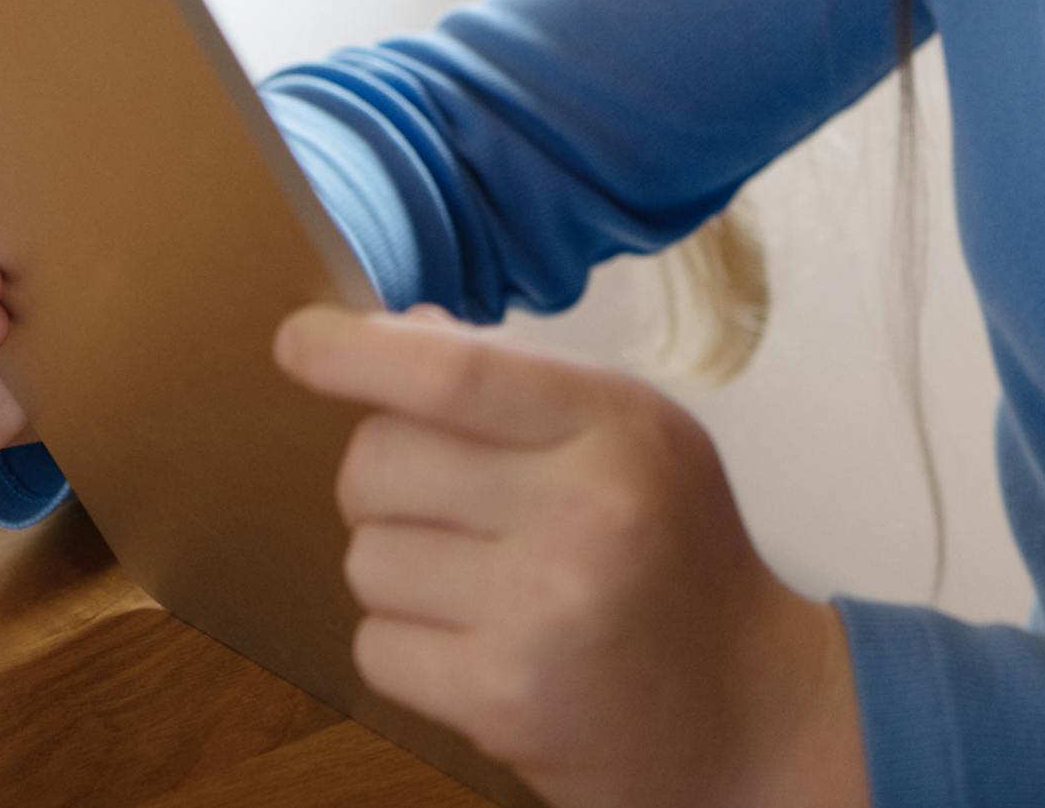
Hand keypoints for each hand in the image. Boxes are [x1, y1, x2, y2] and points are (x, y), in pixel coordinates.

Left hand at [275, 304, 868, 807]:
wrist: (747, 711)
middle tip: (439, 503)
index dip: (354, 354)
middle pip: (380, 461)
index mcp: (620, 427)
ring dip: (399, 567)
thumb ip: (519, 386)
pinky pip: (375, 645)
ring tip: (480, 583)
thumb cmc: (674, 556)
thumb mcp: (634, 440)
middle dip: (379, 477)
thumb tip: (394, 333)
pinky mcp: (503, 700)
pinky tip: (477, 644)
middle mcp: (585, 512)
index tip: (298, 342)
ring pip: (366, 556)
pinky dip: (406, 644)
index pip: (453, 373)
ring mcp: (542, 612)